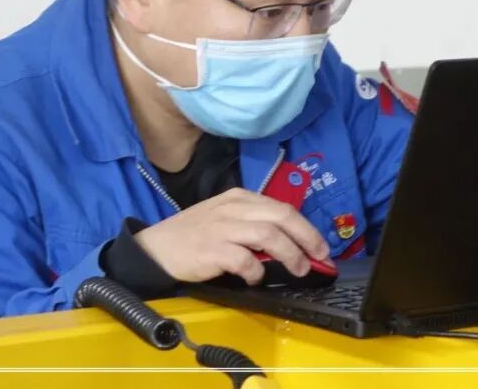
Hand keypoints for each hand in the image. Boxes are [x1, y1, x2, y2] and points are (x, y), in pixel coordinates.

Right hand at [134, 187, 330, 284]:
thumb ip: (253, 224)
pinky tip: (255, 278)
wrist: (156, 248)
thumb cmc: (194, 235)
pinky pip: (244, 259)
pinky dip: (256, 271)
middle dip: (307, 238)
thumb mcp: (225, 218)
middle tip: (320, 258)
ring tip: (298, 270)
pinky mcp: (212, 249)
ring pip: (268, 235)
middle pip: (282, 217)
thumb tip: (292, 243)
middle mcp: (233, 208)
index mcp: (239, 198)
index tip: (321, 248)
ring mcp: (222, 227)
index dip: (307, 228)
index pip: (282, 208)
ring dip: (290, 254)